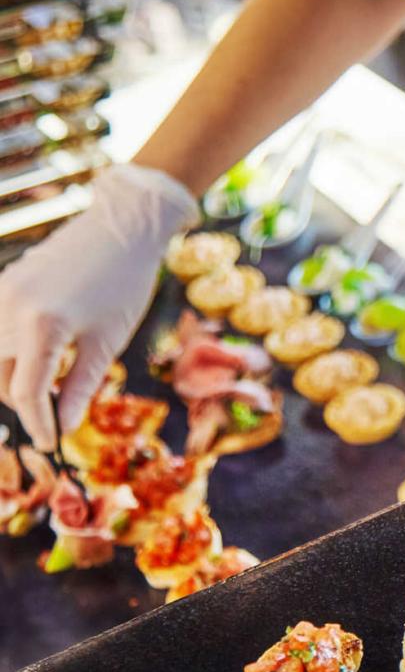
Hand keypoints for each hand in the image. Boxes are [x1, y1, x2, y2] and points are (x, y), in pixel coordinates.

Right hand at [0, 164, 196, 448]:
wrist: (122, 228)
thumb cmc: (124, 284)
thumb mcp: (107, 341)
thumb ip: (79, 387)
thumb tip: (63, 427)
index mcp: (41, 328)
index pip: (26, 393)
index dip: (39, 423)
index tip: (52, 443)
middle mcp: (8, 310)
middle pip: (0, 378)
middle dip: (25, 399)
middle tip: (56, 409)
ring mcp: (1, 293)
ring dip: (14, 374)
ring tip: (53, 379)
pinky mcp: (2, 282)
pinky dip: (11, 349)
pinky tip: (42, 351)